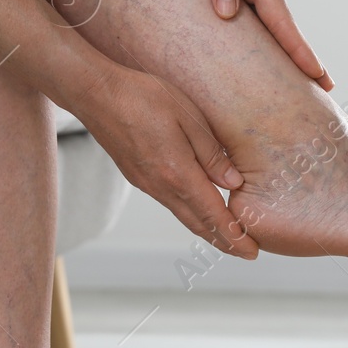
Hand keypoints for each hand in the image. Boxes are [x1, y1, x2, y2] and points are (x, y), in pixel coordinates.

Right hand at [78, 64, 258, 257]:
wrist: (95, 94)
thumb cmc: (143, 97)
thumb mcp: (188, 116)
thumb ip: (211, 153)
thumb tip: (233, 183)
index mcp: (178, 173)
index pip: (213, 215)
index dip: (235, 236)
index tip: (252, 252)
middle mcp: (161, 187)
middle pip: (198, 224)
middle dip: (225, 242)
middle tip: (247, 253)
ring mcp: (147, 184)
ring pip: (183, 216)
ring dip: (207, 231)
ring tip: (228, 237)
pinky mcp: (138, 177)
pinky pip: (170, 204)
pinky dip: (190, 215)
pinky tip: (198, 211)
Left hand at [176, 0, 333, 91]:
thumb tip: (226, 15)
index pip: (283, 23)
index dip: (299, 52)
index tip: (317, 76)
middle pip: (283, 31)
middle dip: (303, 61)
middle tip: (324, 92)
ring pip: (268, 28)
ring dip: (283, 53)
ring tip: (297, 82)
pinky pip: (249, 19)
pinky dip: (260, 39)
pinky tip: (259, 54)